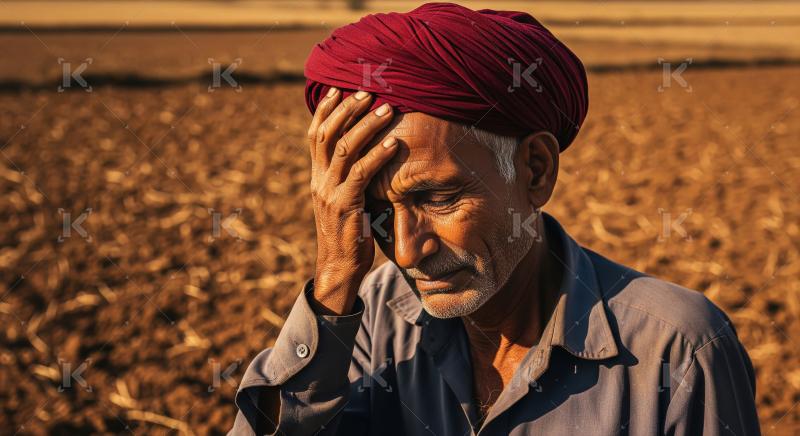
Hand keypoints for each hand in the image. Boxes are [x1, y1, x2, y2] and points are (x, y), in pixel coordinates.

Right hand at [306, 88, 396, 314]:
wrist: (338, 266)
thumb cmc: (348, 231)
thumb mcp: (343, 199)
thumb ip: (347, 176)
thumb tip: (365, 152)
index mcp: (317, 176)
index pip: (315, 134)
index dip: (325, 109)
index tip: (339, 88)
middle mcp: (319, 180)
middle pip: (327, 134)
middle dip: (347, 109)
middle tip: (367, 92)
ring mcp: (330, 192)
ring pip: (344, 149)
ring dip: (366, 126)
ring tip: (386, 110)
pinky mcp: (345, 206)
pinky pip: (361, 174)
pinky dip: (377, 156)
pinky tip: (393, 144)